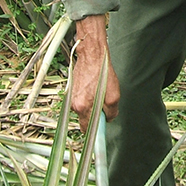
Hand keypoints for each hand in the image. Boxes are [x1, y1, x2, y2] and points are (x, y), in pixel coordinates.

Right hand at [71, 15, 119, 132]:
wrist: (92, 54)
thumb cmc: (102, 72)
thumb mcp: (113, 95)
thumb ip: (111, 112)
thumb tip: (109, 118)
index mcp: (82, 107)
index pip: (86, 129)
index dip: (94, 131)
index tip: (100, 130)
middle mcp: (74, 104)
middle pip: (84, 119)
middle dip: (94, 116)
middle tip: (104, 106)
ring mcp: (71, 96)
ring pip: (83, 109)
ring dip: (91, 105)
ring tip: (99, 93)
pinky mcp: (72, 89)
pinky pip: (81, 99)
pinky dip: (88, 97)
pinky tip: (94, 87)